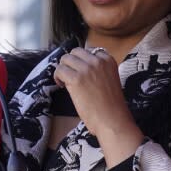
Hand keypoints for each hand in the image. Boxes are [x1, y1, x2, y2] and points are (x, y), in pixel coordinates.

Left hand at [53, 47, 143, 165]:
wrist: (112, 120)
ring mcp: (86, 69)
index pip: (89, 50)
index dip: (82, 61)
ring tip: (65, 81)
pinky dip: (58, 77)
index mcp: (108, 60)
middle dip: (71, 63)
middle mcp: (98, 61)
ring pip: (65, 59)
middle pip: (75, 52)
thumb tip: (80, 68)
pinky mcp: (76, 79)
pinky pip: (60, 70)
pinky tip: (62, 85)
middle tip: (70, 76)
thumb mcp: (109, 80)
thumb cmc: (112, 106)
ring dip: (63, 69)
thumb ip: (99, 71)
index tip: (81, 72)